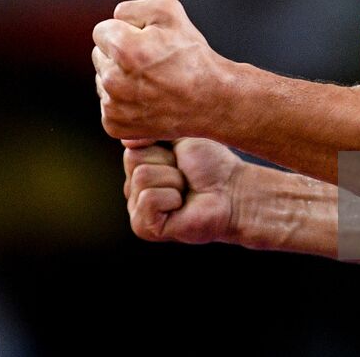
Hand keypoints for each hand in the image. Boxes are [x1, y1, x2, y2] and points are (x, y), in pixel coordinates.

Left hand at [92, 0, 229, 141]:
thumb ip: (132, 8)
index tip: (146, 42)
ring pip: (103, 81)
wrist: (211, 100)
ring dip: (120, 78)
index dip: (124, 32)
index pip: (101, 31)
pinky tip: (147, 99)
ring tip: (152, 82)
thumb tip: (114, 19)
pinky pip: (108, 104)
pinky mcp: (114, 125)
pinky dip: (123, 102)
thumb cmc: (192, 55)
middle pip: (99, 56)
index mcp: (123, 48)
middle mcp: (112, 80)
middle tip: (151, 62)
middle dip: (119, 56)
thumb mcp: (169, 11)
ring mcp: (112, 106)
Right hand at [122, 138, 243, 243]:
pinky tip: (182, 205)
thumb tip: (126, 139)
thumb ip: (151, 133)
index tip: (179, 156)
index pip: (132, 144)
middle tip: (185, 176)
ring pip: (142, 176)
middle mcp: (132, 187)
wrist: (232, 191)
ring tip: (186, 190)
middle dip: (167, 161)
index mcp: (138, 165)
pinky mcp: (144, 227)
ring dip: (173, 179)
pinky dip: (172, 197)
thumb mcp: (179, 137)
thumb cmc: (210, 165)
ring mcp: (136, 208)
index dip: (161, 145)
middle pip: (134, 159)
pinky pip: (148, 198)